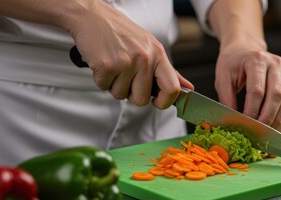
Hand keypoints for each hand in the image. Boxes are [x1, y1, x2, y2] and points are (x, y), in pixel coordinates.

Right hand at [64, 1, 192, 108]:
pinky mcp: (107, 65)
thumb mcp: (150, 47)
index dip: (165, 102)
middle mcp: (144, 58)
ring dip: (114, 85)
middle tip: (126, 76)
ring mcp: (126, 62)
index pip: (172, 88)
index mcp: (158, 54)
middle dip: (131, 93)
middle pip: (142, 99)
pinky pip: (104, 88)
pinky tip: (103, 63)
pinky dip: (101, 79)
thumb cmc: (121, 32)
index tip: (156, 102)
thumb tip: (187, 87)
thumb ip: (168, 71)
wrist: (92, 17)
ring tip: (113, 65)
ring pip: (121, 95)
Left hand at [214, 44, 280, 131]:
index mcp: (256, 60)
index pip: (257, 90)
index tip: (245, 125)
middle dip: (267, 118)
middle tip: (258, 133)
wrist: (244, 49)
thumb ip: (227, 99)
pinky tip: (276, 128)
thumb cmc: (232, 64)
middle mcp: (274, 64)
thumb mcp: (223, 78)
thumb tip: (232, 122)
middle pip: (276, 95)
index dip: (252, 110)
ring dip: (278, 120)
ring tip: (268, 135)